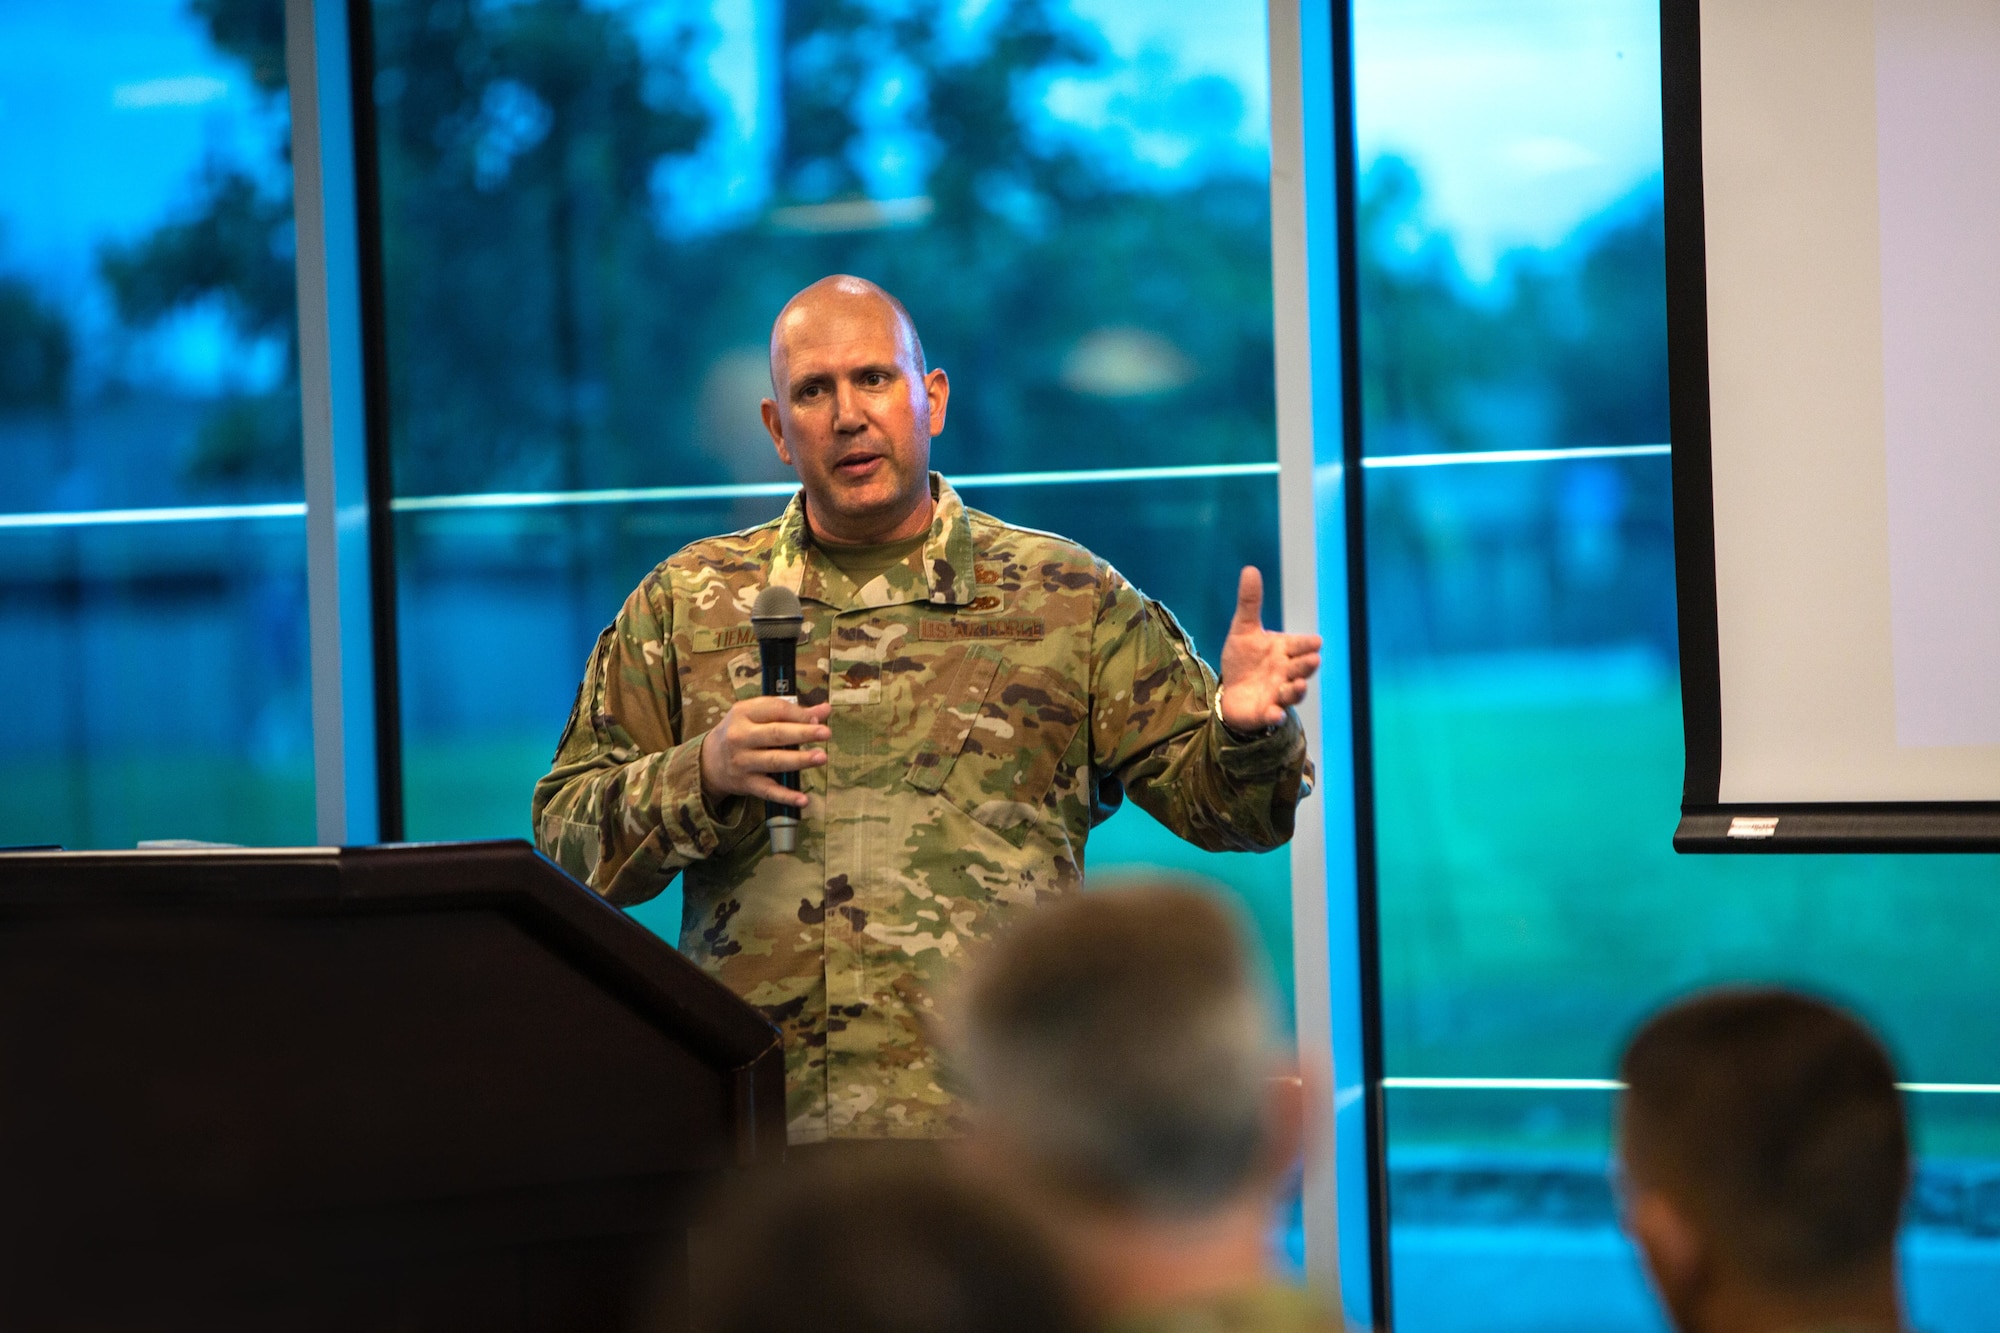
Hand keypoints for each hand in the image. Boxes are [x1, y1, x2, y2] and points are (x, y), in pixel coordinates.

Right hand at [699, 697, 831, 808]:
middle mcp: (740, 736)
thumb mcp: (758, 714)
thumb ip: (792, 712)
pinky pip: (768, 791)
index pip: (776, 710)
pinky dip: (786, 796)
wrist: (710, 759)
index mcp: (744, 712)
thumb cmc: (742, 731)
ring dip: (799, 760)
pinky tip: (803, 799)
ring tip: (821, 757)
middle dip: (802, 733)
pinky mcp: (746, 784)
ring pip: (774, 761)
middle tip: (825, 733)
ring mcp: (742, 761)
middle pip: (776, 734)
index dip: (799, 714)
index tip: (820, 718)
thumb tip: (824, 710)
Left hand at [1218, 566, 1321, 730]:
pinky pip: (1274, 715)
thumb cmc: (1244, 659)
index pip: (1300, 645)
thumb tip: (1250, 569)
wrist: (1232, 693)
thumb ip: (1249, 603)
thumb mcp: (1243, 630)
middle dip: (1307, 664)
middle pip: (1301, 668)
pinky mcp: (1266, 712)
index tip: (1314, 642)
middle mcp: (1286, 672)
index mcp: (1284, 650)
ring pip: (1293, 692)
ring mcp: (1279, 694)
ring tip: (1300, 684)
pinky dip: (1275, 715)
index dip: (1306, 644)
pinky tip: (1275, 713)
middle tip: (1313, 659)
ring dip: (1297, 689)